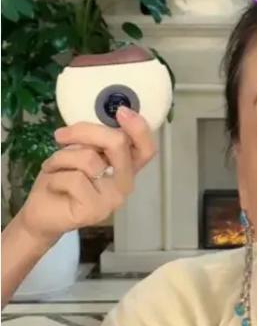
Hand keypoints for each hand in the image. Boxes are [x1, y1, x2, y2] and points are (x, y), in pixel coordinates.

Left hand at [16, 107, 156, 246]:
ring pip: (89, 159)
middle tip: (62, 136)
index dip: (139, 129)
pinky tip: (53, 186)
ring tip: (54, 166)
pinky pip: (73, 178)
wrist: (42, 213)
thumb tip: (98, 119)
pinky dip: (55, 175)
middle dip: (86, 132)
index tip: (122, 111)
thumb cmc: (61, 179)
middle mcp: (124, 184)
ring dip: (62, 157)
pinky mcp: (95, 210)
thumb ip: (95, 142)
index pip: (146, 149)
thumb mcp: (79, 153)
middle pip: (118, 144)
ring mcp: (112, 199)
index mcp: (125, 168)